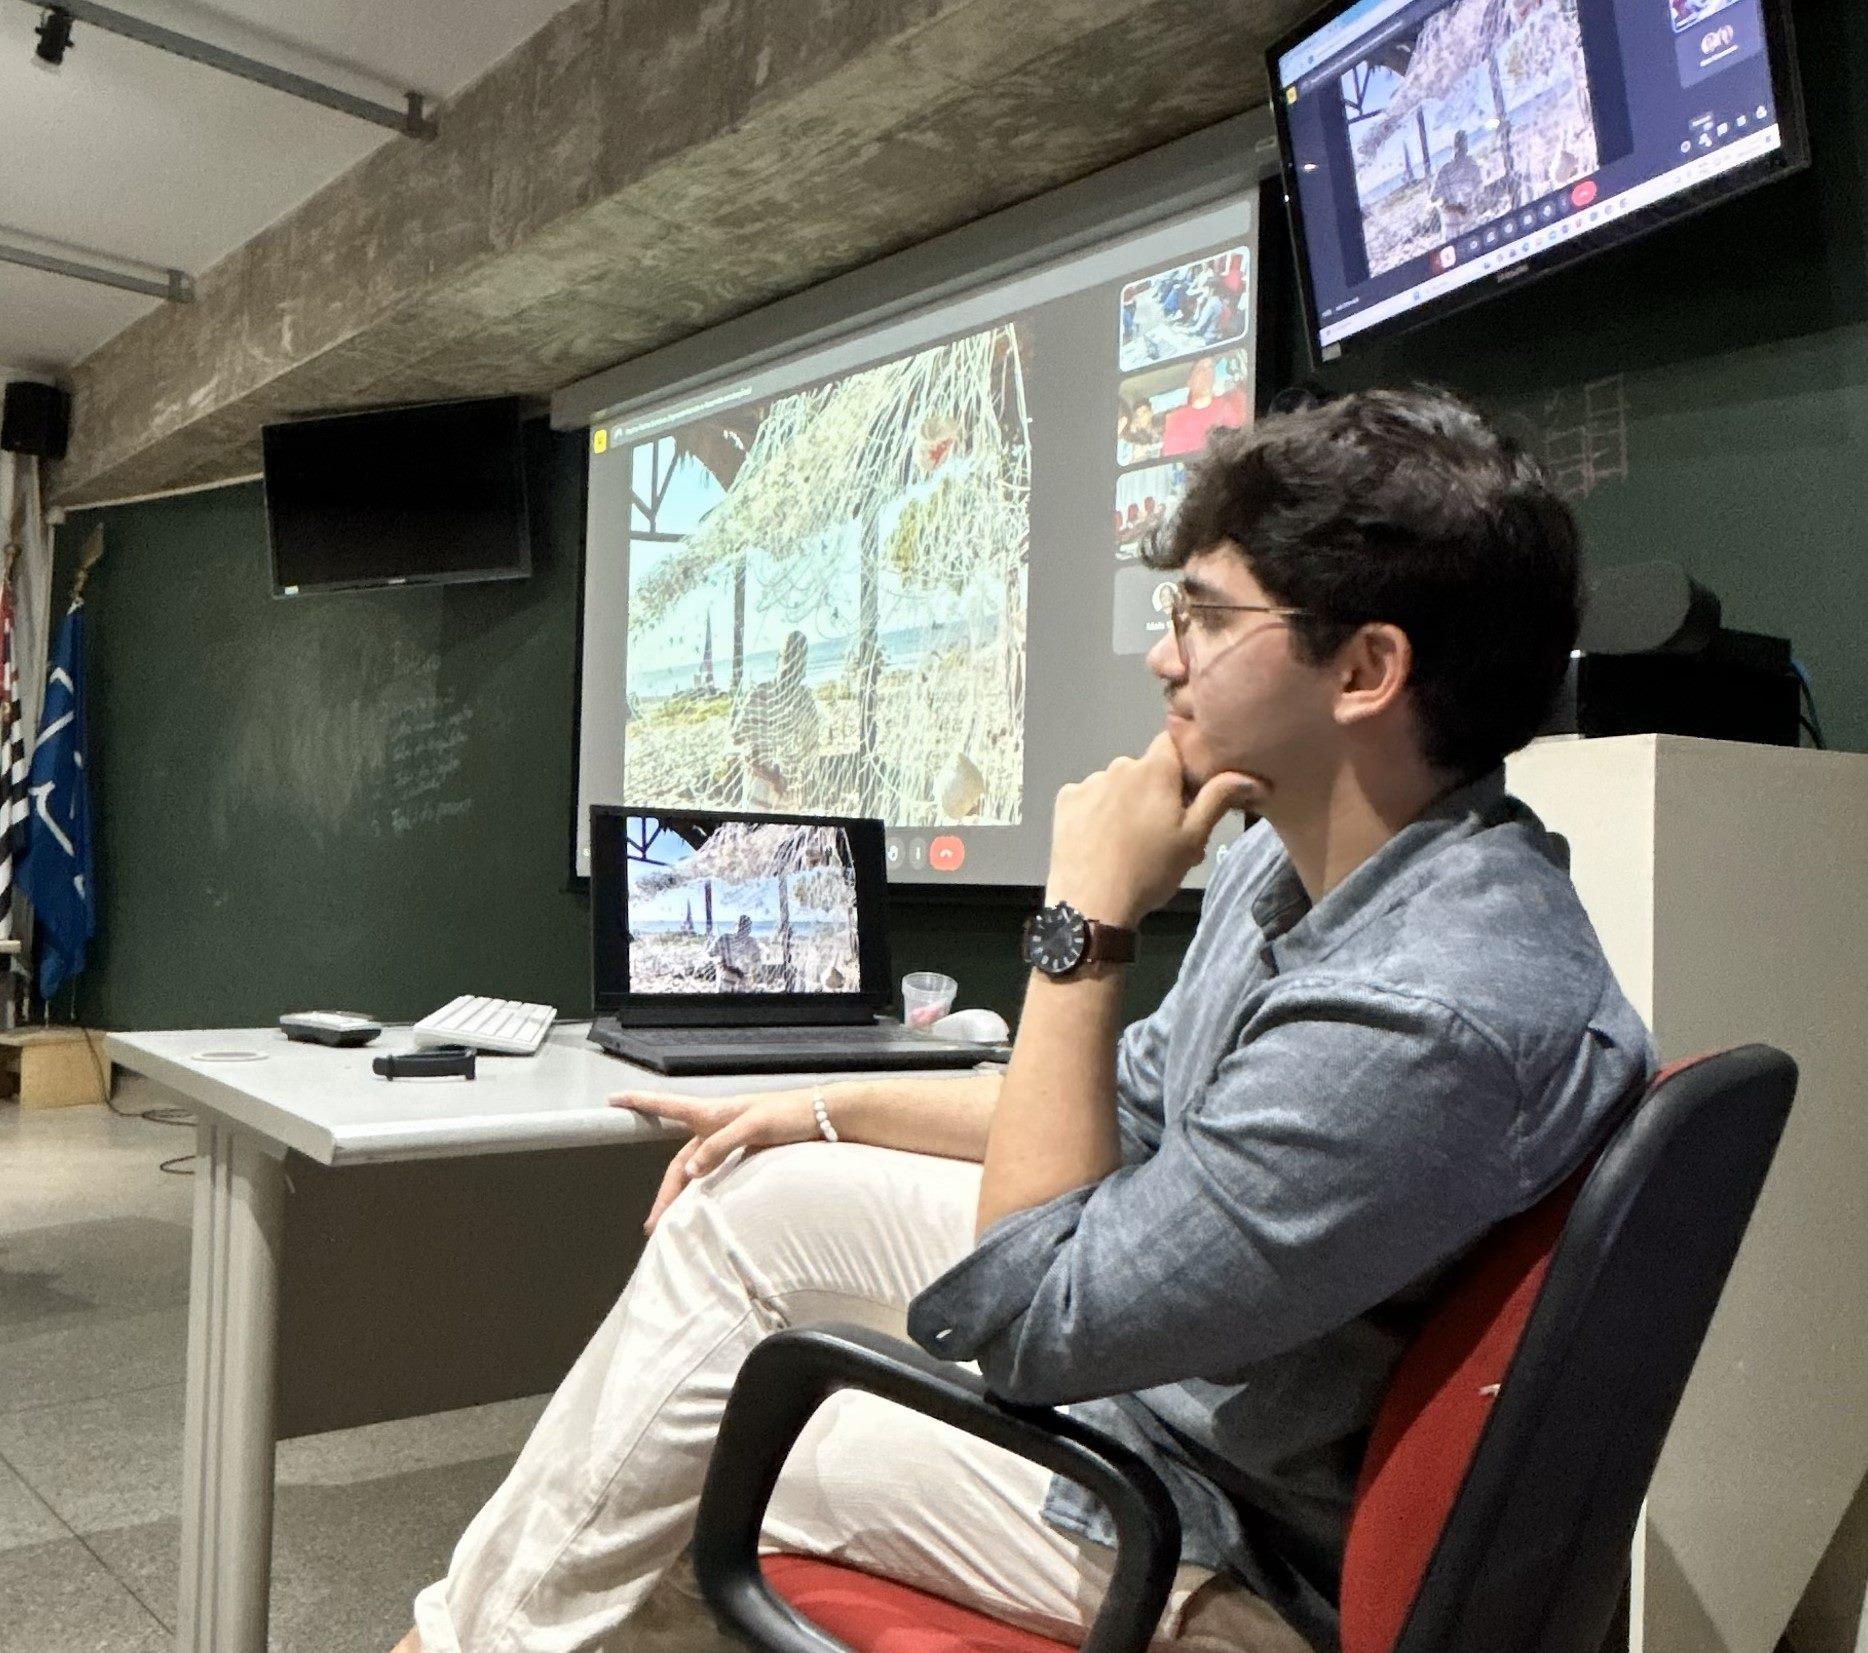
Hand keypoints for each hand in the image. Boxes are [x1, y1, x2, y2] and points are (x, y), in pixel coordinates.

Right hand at [611, 1089, 820, 1231]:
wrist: (823, 1119)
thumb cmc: (789, 1114)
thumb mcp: (753, 1125)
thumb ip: (720, 1146)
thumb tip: (690, 1172)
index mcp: (713, 1113)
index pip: (668, 1107)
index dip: (640, 1103)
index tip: (613, 1099)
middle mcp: (717, 1128)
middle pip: (680, 1163)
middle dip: (664, 1193)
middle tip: (653, 1224)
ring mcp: (731, 1143)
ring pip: (697, 1173)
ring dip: (683, 1198)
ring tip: (673, 1226)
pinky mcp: (747, 1155)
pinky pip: (716, 1177)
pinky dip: (704, 1194)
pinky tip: (704, 1211)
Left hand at [1045, 732, 1263, 925]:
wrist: (1092, 904)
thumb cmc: (1150, 871)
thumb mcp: (1194, 837)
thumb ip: (1220, 798)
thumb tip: (1254, 777)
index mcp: (1155, 769)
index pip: (1173, 744)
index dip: (1182, 767)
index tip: (1185, 797)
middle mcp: (1119, 765)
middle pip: (1145, 769)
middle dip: (1156, 792)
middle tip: (1163, 833)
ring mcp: (1088, 782)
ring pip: (1117, 784)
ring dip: (1126, 803)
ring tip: (1130, 843)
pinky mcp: (1064, 801)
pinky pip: (1089, 797)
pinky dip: (1097, 812)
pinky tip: (1101, 840)